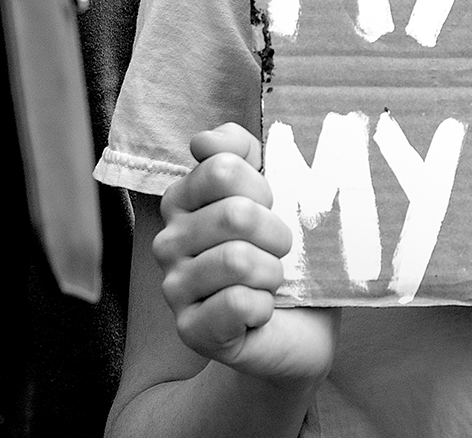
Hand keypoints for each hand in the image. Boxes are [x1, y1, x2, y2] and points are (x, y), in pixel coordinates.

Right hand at [154, 124, 337, 388]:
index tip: (271, 205)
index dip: (264, 187)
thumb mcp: (274, 187)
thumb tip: (202, 141)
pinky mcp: (191, 329)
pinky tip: (260, 311)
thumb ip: (240, 152)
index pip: (223, 168)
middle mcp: (168, 241)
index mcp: (183, 199)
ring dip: (273, 272)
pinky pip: (236, 303)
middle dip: (277, 233)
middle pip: (236, 214)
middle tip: (279, 250)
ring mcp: (174, 288)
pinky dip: (263, 306)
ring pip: (237, 260)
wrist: (303, 322)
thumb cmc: (284, 250)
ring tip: (271, 281)